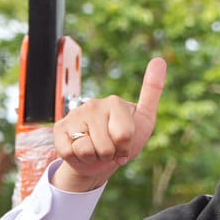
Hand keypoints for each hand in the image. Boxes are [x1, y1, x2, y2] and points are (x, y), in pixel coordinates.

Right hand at [53, 58, 166, 191]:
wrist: (99, 160)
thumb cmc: (124, 140)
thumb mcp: (145, 119)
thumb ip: (152, 91)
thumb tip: (159, 59)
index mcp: (115, 102)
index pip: (124, 136)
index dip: (125, 149)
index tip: (124, 145)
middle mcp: (93, 104)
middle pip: (106, 146)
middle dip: (109, 156)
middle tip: (109, 150)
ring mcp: (75, 115)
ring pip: (86, 150)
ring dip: (93, 158)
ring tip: (95, 150)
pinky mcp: (59, 128)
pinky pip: (70, 152)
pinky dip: (78, 159)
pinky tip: (80, 151)